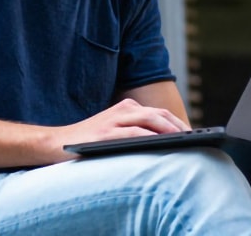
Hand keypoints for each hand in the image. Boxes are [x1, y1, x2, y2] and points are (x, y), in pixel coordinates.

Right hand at [51, 98, 190, 160]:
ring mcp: (114, 120)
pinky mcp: (106, 133)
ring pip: (150, 120)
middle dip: (179, 126)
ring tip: (183, 140)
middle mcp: (122, 110)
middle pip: (159, 114)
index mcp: (126, 107)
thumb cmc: (89, 141)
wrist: (56, 143)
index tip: (192, 135)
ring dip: (169, 130)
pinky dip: (150, 137)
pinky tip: (161, 143)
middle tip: (194, 138)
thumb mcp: (114, 130)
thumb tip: (165, 142)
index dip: (177, 123)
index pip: (159, 113)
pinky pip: (133, 132)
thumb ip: (135, 130)